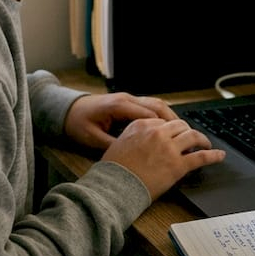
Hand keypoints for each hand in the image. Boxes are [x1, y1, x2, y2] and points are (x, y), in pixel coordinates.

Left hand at [63, 92, 178, 149]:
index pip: (149, 113)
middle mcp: (126, 99)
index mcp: (119, 105)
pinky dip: (161, 115)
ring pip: (155, 104)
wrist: (67, 110)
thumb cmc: (78, 124)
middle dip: (174, 119)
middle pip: (157, 105)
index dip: (165, 126)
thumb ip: (113, 145)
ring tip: (182, 131)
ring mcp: (128, 99)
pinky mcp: (127, 102)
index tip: (178, 138)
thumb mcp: (93, 138)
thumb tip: (133, 156)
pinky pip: (149, 106)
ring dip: (170, 116)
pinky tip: (168, 127)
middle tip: (187, 134)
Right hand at [101, 118, 224, 199]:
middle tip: (190, 138)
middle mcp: (157, 133)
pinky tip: (219, 155)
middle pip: (179, 125)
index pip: (163, 121)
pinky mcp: (178, 165)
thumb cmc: (113, 170)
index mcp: (142, 125)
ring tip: (206, 143)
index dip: (170, 129)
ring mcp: (169, 148)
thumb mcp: (118, 143)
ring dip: (202, 139)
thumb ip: (133, 136)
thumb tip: (142, 140)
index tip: (173, 134)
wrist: (114, 186)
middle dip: (186, 131)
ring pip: (192, 136)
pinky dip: (213, 155)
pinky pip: (201, 157)